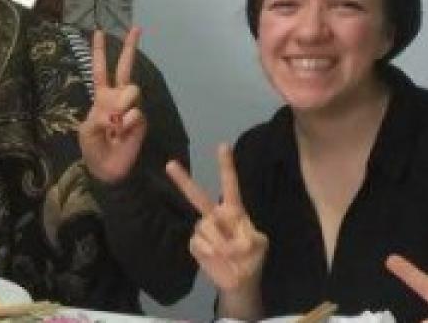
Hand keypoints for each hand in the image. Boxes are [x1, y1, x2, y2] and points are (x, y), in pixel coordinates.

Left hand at [79, 27, 145, 182]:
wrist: (106, 168)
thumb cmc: (92, 148)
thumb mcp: (86, 130)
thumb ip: (98, 115)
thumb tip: (117, 108)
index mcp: (100, 97)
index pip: (99, 70)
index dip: (99, 52)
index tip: (98, 32)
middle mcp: (117, 97)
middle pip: (124, 68)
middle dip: (130, 47)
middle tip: (136, 28)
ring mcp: (131, 107)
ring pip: (131, 90)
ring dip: (121, 105)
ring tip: (114, 125)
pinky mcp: (141, 120)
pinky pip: (135, 113)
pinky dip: (126, 124)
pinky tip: (121, 134)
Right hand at [167, 144, 267, 318]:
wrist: (240, 282)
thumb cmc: (252, 259)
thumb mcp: (259, 245)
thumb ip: (245, 239)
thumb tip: (226, 243)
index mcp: (235, 211)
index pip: (230, 185)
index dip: (226, 166)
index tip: (222, 145)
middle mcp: (216, 216)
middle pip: (198, 196)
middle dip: (183, 180)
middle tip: (169, 164)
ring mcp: (204, 230)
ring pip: (205, 227)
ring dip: (220, 242)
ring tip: (230, 254)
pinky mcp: (196, 245)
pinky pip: (199, 243)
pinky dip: (211, 252)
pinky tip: (217, 258)